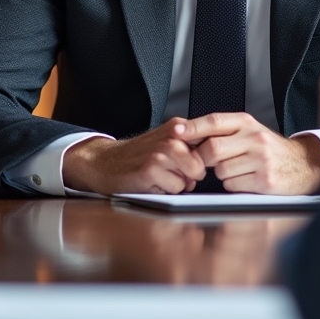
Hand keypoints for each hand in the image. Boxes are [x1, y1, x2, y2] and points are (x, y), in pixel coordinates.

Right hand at [63, 118, 205, 194]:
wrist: (106, 162)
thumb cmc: (139, 156)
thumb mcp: (167, 143)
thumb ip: (191, 149)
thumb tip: (214, 163)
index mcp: (178, 127)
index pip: (209, 145)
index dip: (205, 162)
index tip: (197, 166)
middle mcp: (171, 136)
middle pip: (201, 164)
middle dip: (192, 175)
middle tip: (174, 174)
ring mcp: (160, 152)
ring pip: (189, 179)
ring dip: (178, 184)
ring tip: (161, 177)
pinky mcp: (150, 169)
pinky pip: (174, 189)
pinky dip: (166, 191)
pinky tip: (152, 182)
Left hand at [182, 112, 319, 194]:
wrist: (301, 164)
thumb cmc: (268, 149)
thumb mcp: (249, 131)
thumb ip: (223, 131)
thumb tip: (187, 133)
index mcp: (247, 123)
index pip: (215, 121)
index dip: (192, 127)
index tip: (176, 130)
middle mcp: (255, 138)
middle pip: (213, 148)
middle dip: (202, 158)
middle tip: (203, 163)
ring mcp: (261, 159)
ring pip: (221, 170)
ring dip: (221, 174)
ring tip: (236, 169)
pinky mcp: (264, 180)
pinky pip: (233, 185)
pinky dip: (233, 185)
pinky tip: (245, 180)